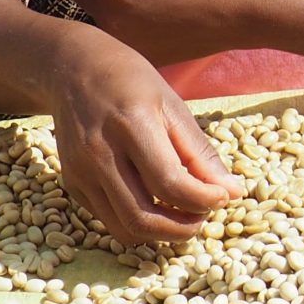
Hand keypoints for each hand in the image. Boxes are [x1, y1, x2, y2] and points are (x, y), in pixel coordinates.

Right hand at [41, 27, 246, 246]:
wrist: (74, 70)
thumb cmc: (132, 82)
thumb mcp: (173, 106)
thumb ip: (200, 153)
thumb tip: (231, 192)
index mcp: (131, 125)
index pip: (169, 183)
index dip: (202, 200)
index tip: (223, 198)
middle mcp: (100, 153)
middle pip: (143, 216)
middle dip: (182, 228)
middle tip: (204, 218)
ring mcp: (80, 172)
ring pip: (123, 228)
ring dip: (160, 234)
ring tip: (184, 217)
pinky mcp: (71, 185)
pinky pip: (108, 220)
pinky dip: (137, 224)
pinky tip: (157, 207)